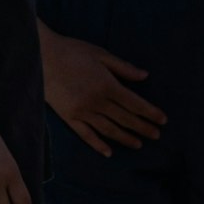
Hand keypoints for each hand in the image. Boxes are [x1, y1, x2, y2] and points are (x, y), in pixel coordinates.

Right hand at [41, 25, 166, 155]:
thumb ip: (123, 67)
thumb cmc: (72, 51)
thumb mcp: (100, 54)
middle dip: (143, 127)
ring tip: (138, 145)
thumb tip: (144, 76)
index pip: (135, 103)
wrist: (40, 57)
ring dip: (125, 138)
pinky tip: (108, 152)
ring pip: (109, 129)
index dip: (150, 113)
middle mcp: (97, 102)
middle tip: (157, 136)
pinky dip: (98, 144)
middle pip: (125, 118)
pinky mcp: (69, 117)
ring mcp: (83, 112)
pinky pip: (86, 135)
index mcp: (108, 85)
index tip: (162, 121)